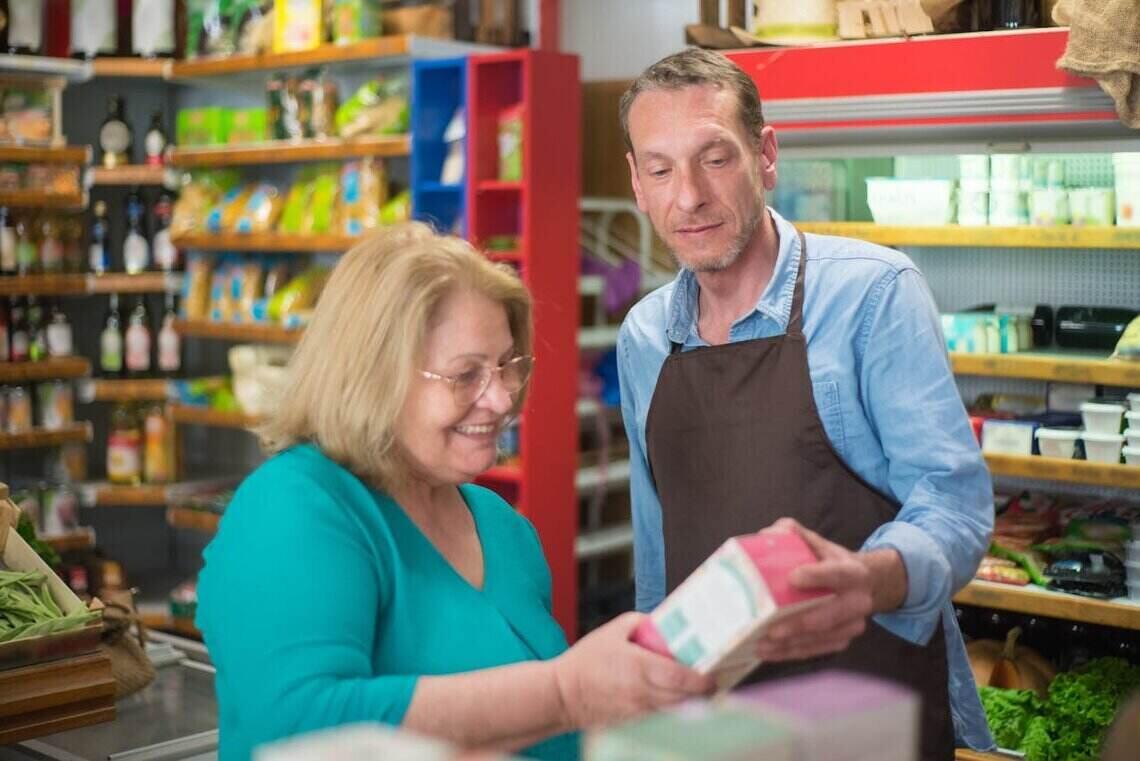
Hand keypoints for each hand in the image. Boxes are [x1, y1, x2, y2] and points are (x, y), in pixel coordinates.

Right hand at [551, 612, 713, 729]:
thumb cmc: (585, 662)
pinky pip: (661, 717)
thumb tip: (662, 622)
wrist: (562, 695)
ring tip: (697, 691)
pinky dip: (672, 710)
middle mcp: (642, 692)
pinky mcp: (634, 723)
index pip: (681, 678)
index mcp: (639, 667)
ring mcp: (639, 712)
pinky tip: (674, 699)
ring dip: (690, 703)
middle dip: (702, 693)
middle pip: (685, 698)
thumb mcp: (612, 630)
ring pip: (676, 711)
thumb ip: (641, 622)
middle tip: (712, 681)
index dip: (702, 679)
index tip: (713, 675)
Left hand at [755, 518, 873, 662]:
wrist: (863, 584)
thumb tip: (766, 535)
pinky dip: (792, 653)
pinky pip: (817, 650)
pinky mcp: (842, 640)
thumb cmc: (831, 562)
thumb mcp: (818, 543)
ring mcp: (852, 624)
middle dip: (800, 624)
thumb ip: (794, 534)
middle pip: (829, 616)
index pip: (837, 574)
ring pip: (821, 638)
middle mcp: (858, 601)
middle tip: (772, 630)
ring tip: (762, 645)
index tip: (793, 577)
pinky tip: (769, 652)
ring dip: (790, 645)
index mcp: (853, 572)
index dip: (817, 576)